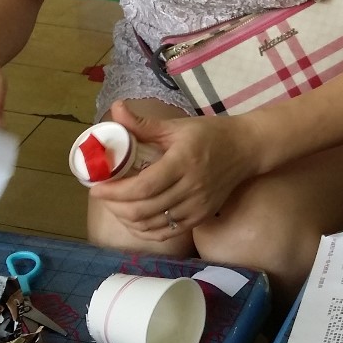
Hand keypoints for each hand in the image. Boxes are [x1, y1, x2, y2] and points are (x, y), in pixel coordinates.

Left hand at [87, 101, 258, 240]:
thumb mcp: (178, 127)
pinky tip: (133, 220)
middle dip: (116, 206)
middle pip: (144, 210)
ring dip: (127, 219)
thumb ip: (144, 124)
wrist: (247, 149)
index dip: (116, 192)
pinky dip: (145, 230)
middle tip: (103, 195)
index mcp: (183, 162)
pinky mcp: (200, 217)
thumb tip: (117, 109)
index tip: (96, 187)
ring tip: (115, 205)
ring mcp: (197, 207)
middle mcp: (191, 188)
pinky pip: (166, 232)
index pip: (144, 187)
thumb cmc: (211, 134)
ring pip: (152, 225)